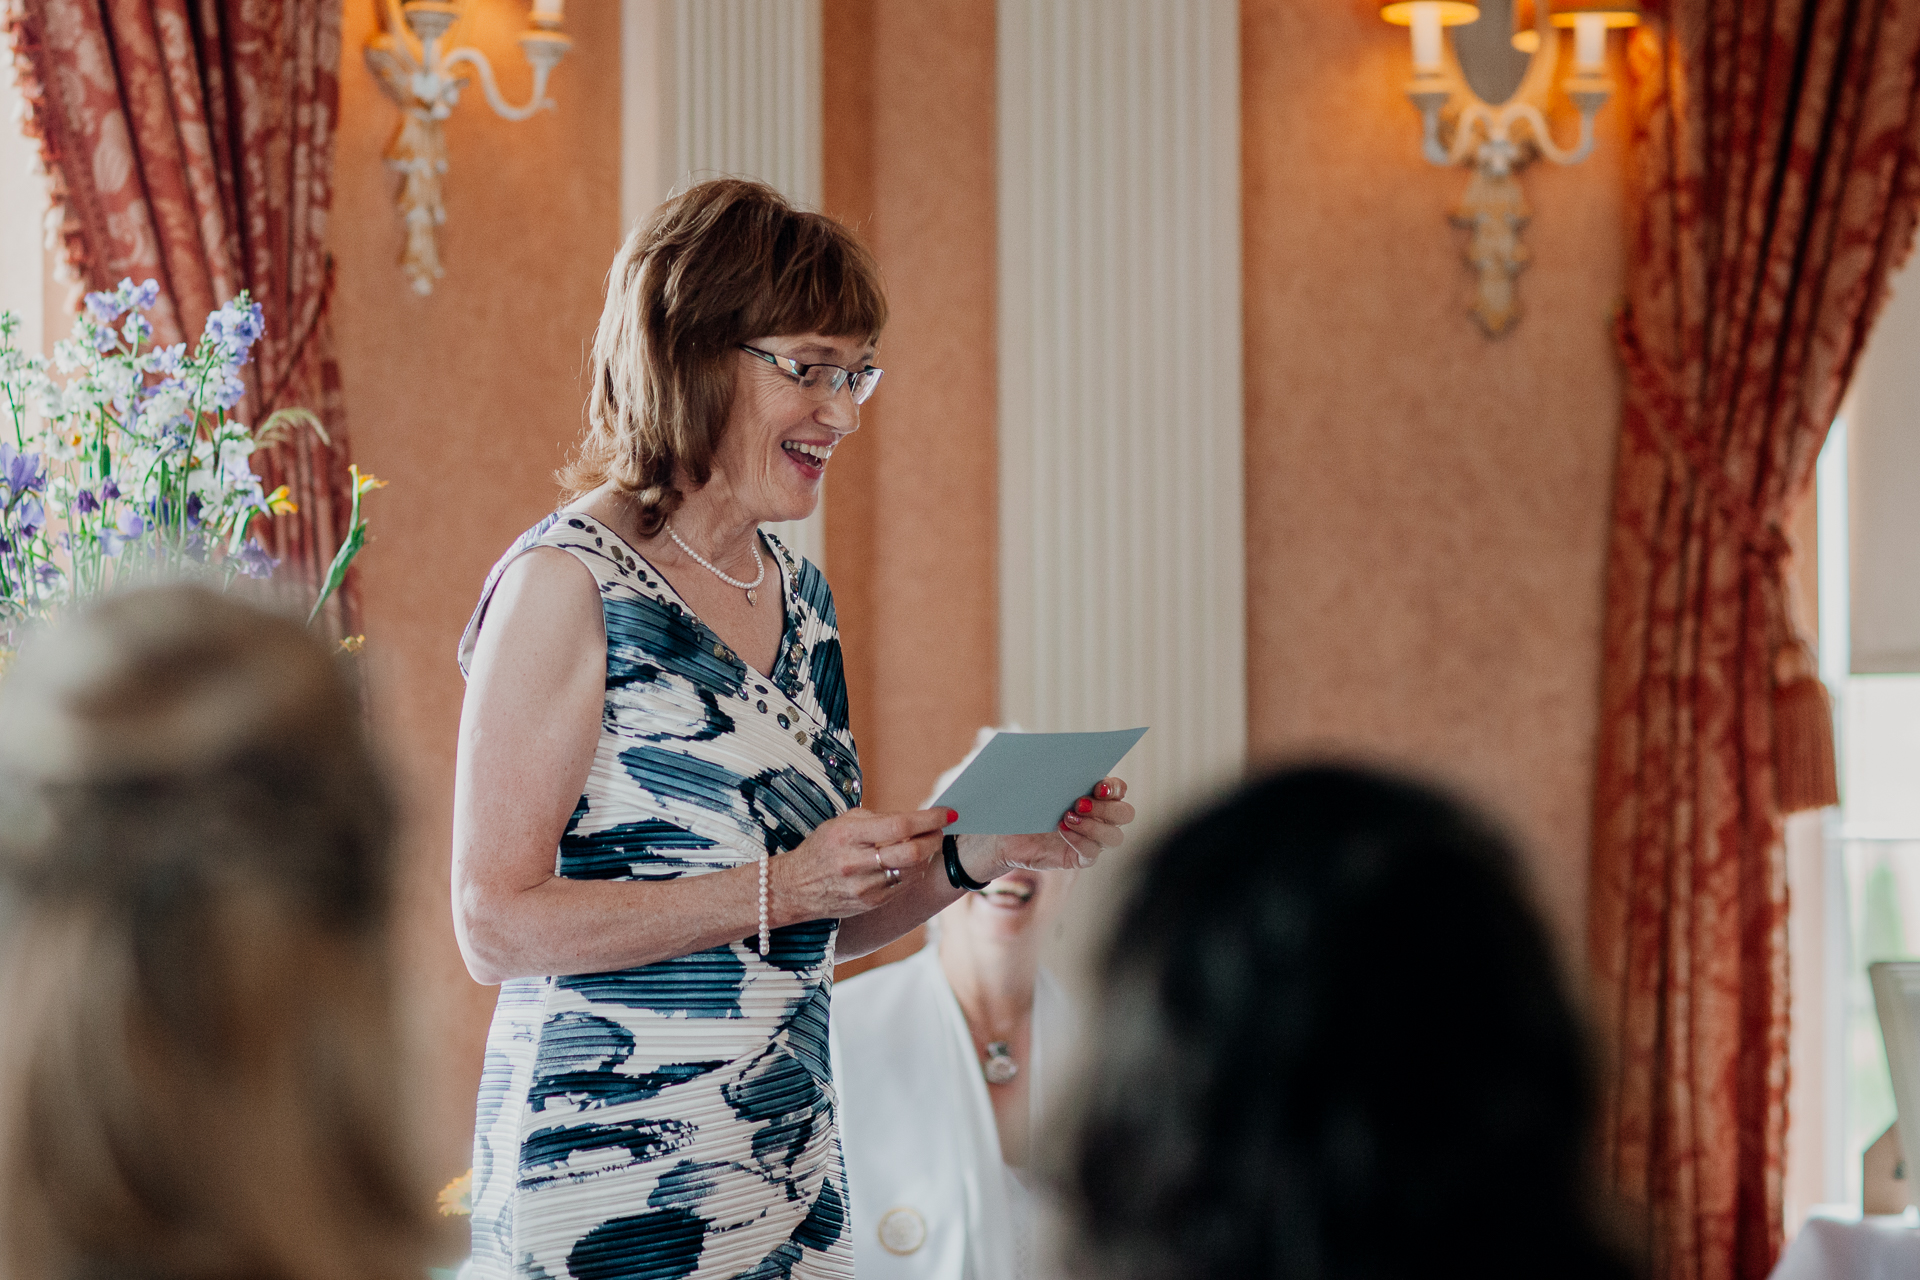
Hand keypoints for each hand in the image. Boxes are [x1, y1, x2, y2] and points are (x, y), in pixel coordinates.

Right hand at [774, 806, 950, 919]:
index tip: (947, 813)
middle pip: (912, 852)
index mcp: (848, 836)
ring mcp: (865, 887)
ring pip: (912, 870)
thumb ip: (877, 819)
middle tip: (940, 829)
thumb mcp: (841, 823)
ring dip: (927, 855)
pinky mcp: (871, 903)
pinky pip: (904, 886)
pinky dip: (914, 871)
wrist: (795, 888)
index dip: (929, 819)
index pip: (900, 825)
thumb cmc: (822, 848)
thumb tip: (915, 819)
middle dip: (934, 839)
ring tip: (926, 843)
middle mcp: (856, 863)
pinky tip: (911, 862)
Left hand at [968, 777, 1133, 876]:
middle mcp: (1098, 816)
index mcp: (1092, 793)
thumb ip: (1043, 762)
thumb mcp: (1028, 778)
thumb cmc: (1017, 800)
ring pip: (1115, 836)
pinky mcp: (1078, 858)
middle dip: (1108, 808)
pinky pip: (1093, 854)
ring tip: (1067, 817)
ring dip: (1096, 827)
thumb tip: (1048, 749)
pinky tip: (1061, 830)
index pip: (1119, 789)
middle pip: (1125, 813)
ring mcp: (1090, 838)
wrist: (999, 831)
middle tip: (1080, 802)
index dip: (1115, 787)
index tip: (1097, 785)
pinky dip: (1080, 842)